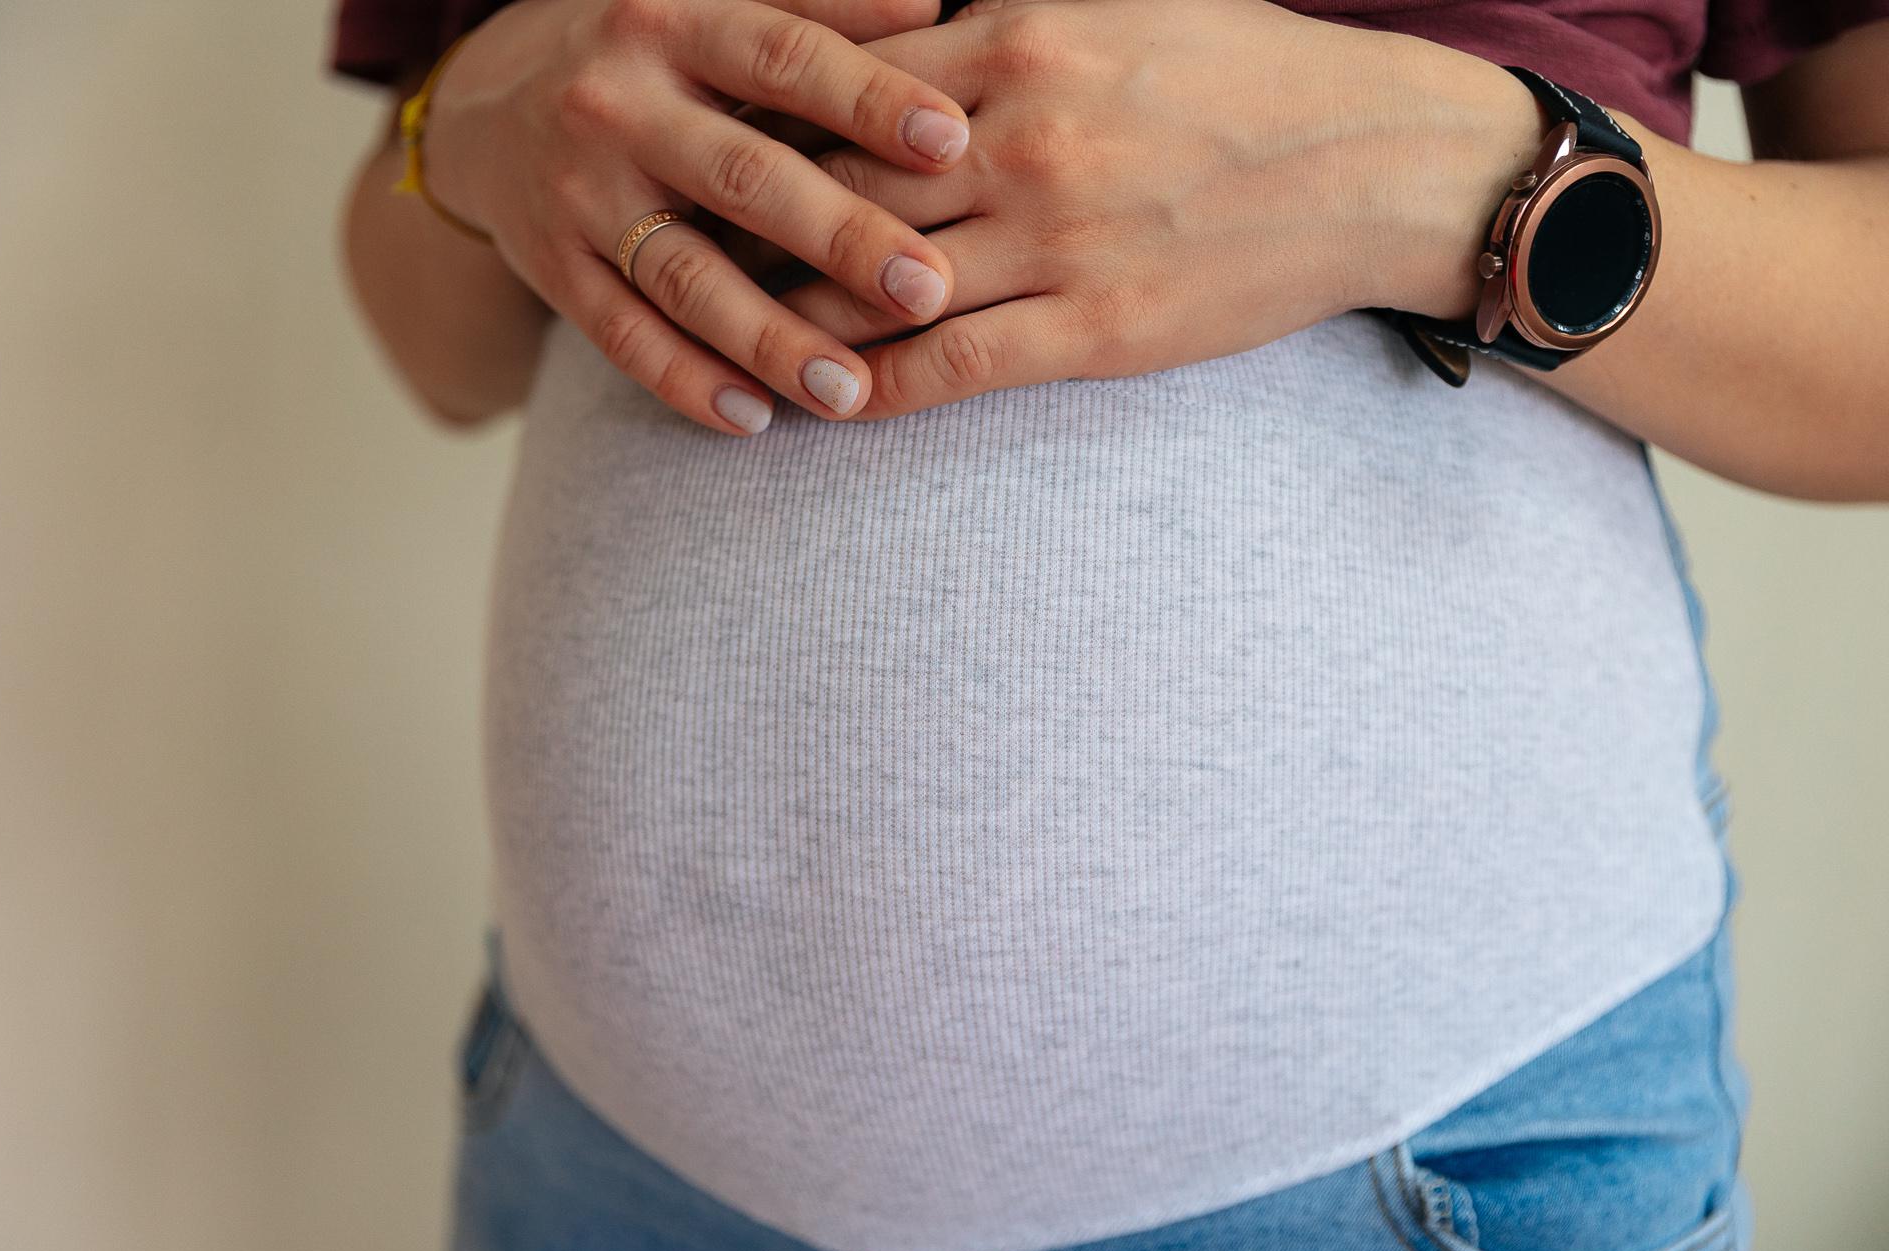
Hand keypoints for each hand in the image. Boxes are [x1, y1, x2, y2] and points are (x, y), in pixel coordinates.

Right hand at [417, 0, 975, 430]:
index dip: (867, 98)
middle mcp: (617, 107)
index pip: (780, 56)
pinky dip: (686, 381)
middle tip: (929, 288)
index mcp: (670, 24)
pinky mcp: (552, 269)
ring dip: (771, 341)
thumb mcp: (707, 6)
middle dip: (842, 238)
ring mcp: (579, 195)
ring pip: (685, 277)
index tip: (954, 141)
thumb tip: (934, 8)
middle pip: (743, 179)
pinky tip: (754, 420)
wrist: (483, 104)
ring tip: (852, 392)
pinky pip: (622, 335)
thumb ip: (813, 8)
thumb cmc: (647, 56)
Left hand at [771, 0, 1542, 418]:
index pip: (842, 90)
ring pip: (882, 289)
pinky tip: (829, 404)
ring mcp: (1060, 240)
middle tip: (681, 258)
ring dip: (794, 321)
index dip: (762, 130)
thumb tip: (902, 25)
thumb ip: (999, 14)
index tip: (705, 158)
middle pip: (839, 191)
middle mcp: (1023, 138)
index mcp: (1015, 40)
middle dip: (751, 231)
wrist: (1375, 158)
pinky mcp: (1099, 330)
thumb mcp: (1115, 0)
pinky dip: (877, 388)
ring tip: (729, 340)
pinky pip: (956, 368)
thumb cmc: (1242, 69)